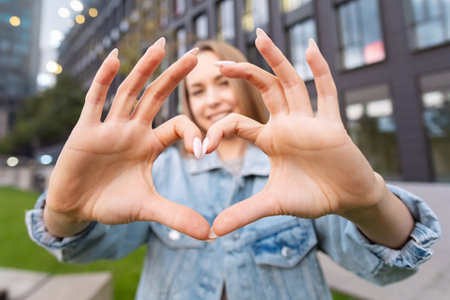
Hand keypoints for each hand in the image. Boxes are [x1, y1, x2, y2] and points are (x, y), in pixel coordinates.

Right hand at [45, 39, 209, 239]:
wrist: (77, 208)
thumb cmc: (112, 203)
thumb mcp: (147, 208)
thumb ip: (177, 216)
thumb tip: (210, 235)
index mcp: (149, 145)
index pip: (178, 126)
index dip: (193, 133)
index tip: (202, 152)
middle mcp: (132, 130)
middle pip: (157, 97)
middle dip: (174, 76)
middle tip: (195, 54)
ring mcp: (109, 127)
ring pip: (129, 91)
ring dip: (144, 68)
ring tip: (160, 45)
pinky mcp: (85, 130)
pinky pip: (95, 100)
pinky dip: (104, 79)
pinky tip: (115, 58)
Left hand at [207, 29, 394, 237]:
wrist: (348, 201)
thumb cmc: (313, 197)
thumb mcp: (273, 204)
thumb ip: (245, 213)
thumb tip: (214, 231)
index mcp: (270, 140)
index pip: (238, 123)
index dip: (218, 129)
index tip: (202, 147)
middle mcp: (288, 124)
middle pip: (263, 90)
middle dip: (243, 74)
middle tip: (218, 62)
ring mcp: (309, 121)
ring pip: (291, 83)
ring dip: (275, 60)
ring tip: (258, 36)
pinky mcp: (332, 124)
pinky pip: (326, 92)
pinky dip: (319, 70)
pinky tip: (309, 48)